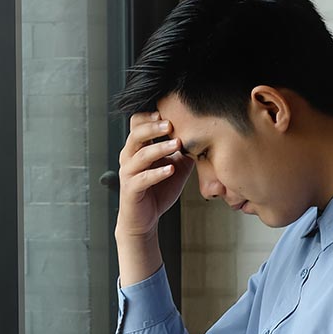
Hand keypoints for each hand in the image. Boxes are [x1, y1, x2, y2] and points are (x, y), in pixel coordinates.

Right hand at [115, 111, 194, 238]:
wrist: (144, 220)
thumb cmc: (158, 190)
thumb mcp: (175, 166)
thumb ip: (184, 151)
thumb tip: (203, 136)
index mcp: (138, 148)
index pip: (137, 124)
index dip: (150, 117)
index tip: (168, 113)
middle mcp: (129, 157)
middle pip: (136, 134)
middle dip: (153, 128)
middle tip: (171, 124)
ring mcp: (128, 173)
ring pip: (140, 155)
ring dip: (160, 148)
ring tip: (177, 144)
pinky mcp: (130, 189)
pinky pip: (142, 179)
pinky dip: (157, 173)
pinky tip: (170, 169)